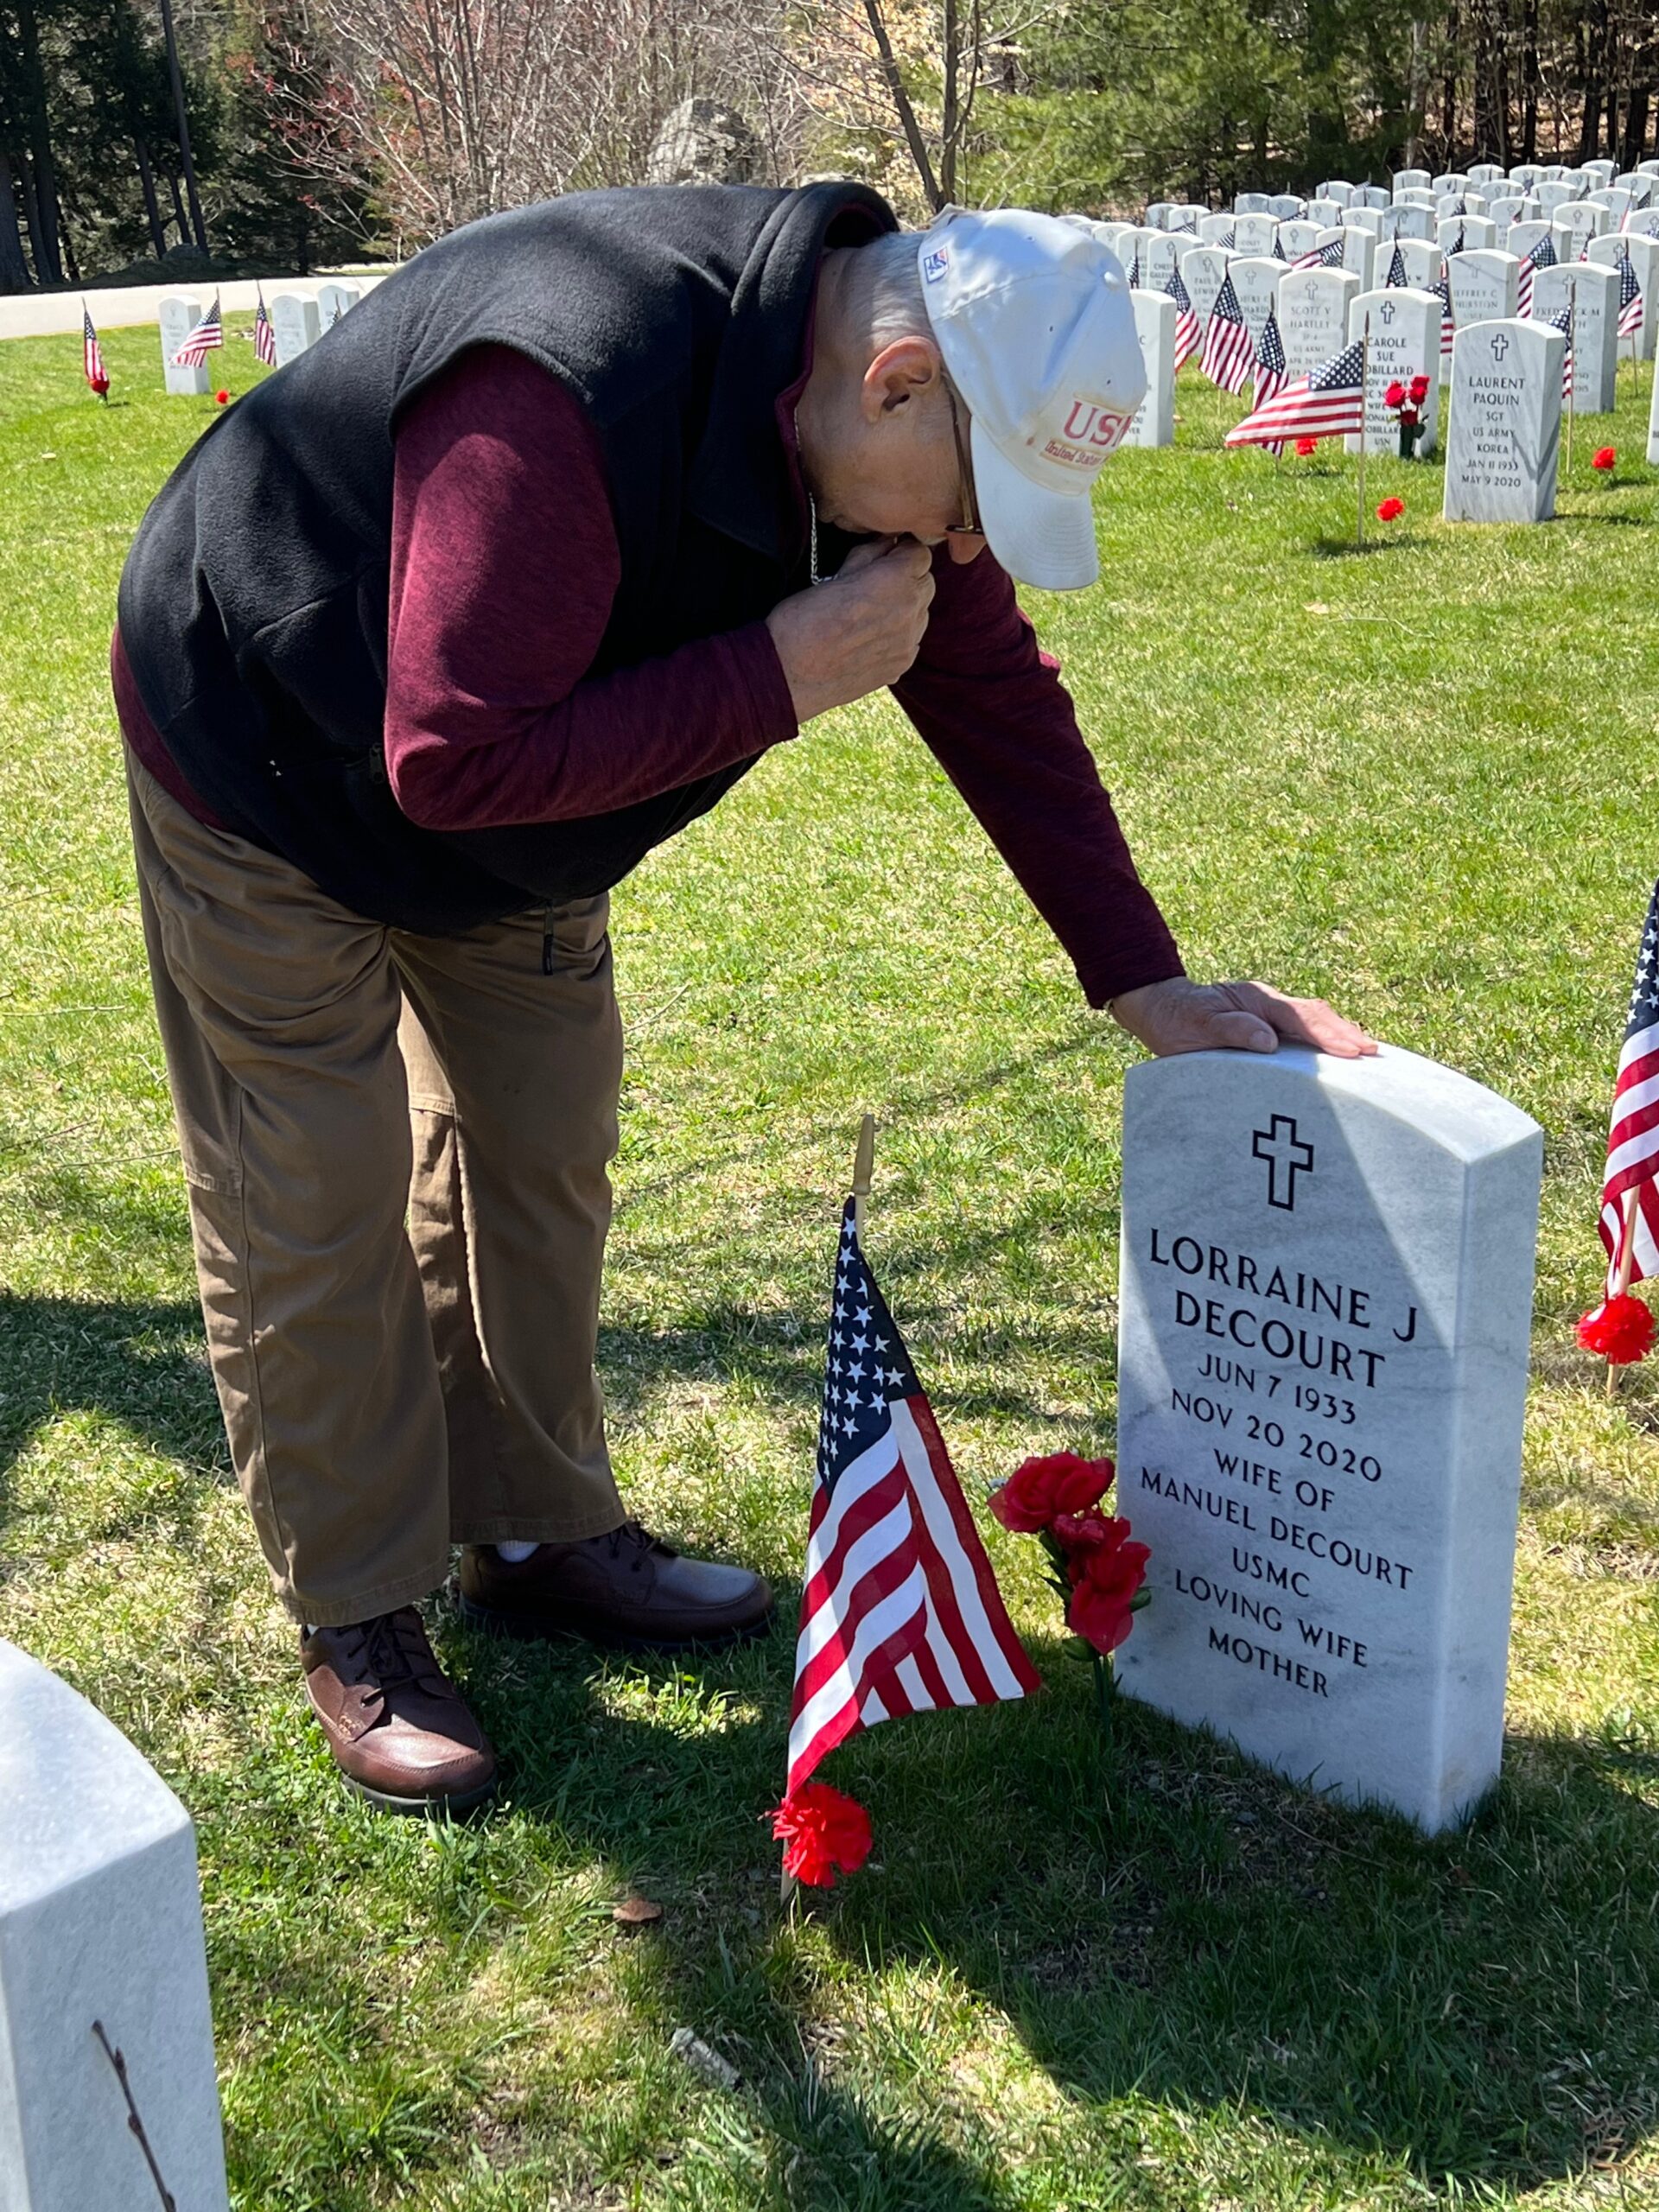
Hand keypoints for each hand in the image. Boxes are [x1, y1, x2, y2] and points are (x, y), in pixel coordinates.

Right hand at [766, 537, 935, 723]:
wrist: (790, 673)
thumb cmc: (803, 619)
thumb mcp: (834, 574)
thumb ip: (869, 554)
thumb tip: (888, 543)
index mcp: (894, 579)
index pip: (921, 553)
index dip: (902, 552)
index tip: (887, 557)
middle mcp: (909, 609)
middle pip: (927, 582)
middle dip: (908, 578)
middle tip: (876, 585)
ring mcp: (908, 641)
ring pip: (921, 613)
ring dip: (905, 608)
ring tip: (870, 615)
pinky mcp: (902, 665)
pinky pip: (911, 641)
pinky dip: (899, 635)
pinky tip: (869, 639)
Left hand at [1110, 977, 1376, 1059]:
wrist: (1162, 1011)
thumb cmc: (1177, 1020)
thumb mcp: (1197, 1026)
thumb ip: (1231, 1030)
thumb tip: (1269, 1041)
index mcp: (1256, 1001)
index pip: (1301, 1017)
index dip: (1328, 1035)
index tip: (1351, 1051)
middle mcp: (1269, 1005)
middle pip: (1316, 1016)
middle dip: (1345, 1033)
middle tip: (1373, 1053)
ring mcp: (1270, 1016)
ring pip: (1313, 1022)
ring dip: (1340, 1037)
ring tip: (1368, 1055)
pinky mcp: (1268, 1029)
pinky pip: (1303, 1034)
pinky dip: (1324, 1042)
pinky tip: (1338, 1058)